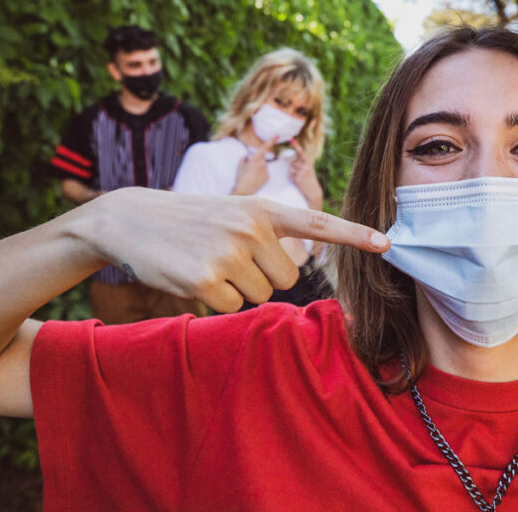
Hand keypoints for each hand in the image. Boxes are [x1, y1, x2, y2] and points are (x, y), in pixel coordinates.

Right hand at [84, 187, 388, 312]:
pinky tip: (193, 278)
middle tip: (229, 260)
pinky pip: (232, 308)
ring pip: (261, 296)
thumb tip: (293, 275)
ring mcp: (229, 252)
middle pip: (288, 277)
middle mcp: (251, 227)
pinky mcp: (207, 279)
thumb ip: (265, 235)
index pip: (318, 222)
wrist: (128, 220)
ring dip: (238, 290)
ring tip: (207, 264)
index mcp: (261, 208)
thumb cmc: (189, 221)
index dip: (355, 235)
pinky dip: (216, 302)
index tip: (388, 244)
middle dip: (264, 278)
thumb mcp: (231, 213)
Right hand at [232, 134, 274, 194]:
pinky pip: (265, 172)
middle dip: (256, 161)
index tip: (277, 136)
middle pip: (262, 158)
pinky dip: (261, 174)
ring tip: (251, 176)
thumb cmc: (240, 178)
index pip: (264, 148)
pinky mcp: (268, 177)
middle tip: (249, 170)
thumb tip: (246, 156)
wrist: (244, 191)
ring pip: (263, 166)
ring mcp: (266, 170)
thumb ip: (244, 159)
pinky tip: (255, 179)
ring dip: (258, 168)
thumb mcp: (240, 166)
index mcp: (255, 159)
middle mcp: (262, 164)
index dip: (271, 141)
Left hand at [290, 141, 323, 209]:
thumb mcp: (309, 170)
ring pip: (291, 168)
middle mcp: (305, 166)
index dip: (296, 146)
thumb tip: (292, 163)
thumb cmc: (310, 180)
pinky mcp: (297, 178)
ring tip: (301, 179)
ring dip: (294, 173)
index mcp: (309, 163)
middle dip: (294, 167)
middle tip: (302, 174)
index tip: (292, 139)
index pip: (301, 152)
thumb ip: (301, 165)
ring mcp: (301, 172)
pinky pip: (291, 175)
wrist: (313, 191)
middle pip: (293, 162)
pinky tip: (299, 182)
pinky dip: (293, 178)